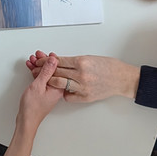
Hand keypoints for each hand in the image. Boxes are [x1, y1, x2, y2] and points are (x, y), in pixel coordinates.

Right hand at [16, 53, 64, 130]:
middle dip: (42, 61)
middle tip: (35, 56)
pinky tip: (31, 68)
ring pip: (46, 73)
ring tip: (31, 60)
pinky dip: (36, 73)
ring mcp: (50, 90)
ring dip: (38, 66)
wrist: (26, 119)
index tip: (42, 54)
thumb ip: (46, 71)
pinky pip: (42, 79)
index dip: (49, 59)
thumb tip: (53, 60)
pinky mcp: (44, 92)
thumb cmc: (32, 107)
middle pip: (51, 70)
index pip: (57, 68)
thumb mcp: (38, 85)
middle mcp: (57, 88)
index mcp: (59, 87)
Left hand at [25, 50, 139, 102]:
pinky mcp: (85, 97)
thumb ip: (75, 62)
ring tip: (44, 80)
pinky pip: (68, 96)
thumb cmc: (109, 66)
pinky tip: (60, 90)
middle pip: (55, 72)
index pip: (57, 61)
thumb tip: (60, 62)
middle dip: (43, 71)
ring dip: (49, 82)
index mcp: (81, 61)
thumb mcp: (90, 58)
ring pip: (58, 84)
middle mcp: (81, 74)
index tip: (39, 60)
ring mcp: (83, 87)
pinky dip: (63, 92)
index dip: (46, 61)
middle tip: (35, 69)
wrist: (122, 78)